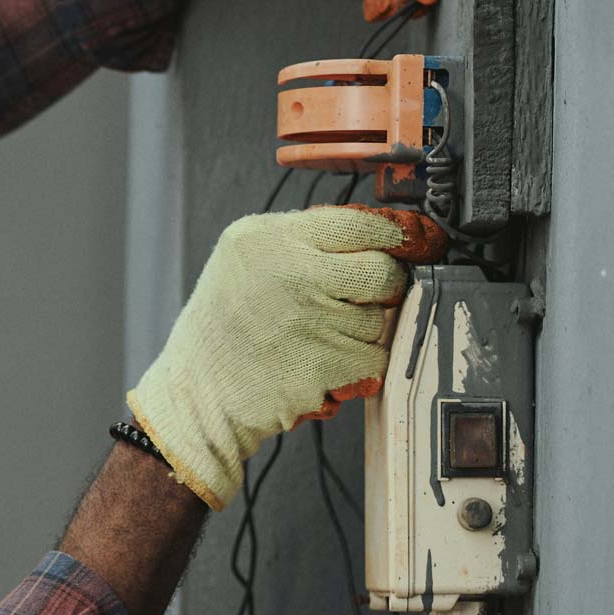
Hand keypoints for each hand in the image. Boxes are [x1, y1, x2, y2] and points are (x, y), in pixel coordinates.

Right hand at [126, 205, 445, 509]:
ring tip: (322, 338)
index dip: (398, 235)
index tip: (416, 243)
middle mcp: (292, 273)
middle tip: (360, 300)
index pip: (360, 222)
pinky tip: (325, 364)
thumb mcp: (245, 257)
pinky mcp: (326, 365)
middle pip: (383, 271)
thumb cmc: (223, 327)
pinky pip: (376, 359)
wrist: (197, 392)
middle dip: (383, 289)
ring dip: (365, 332)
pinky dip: (360, 366)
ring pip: (382, 320)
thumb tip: (382, 233)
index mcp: (269, 238)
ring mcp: (311, 320)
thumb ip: (304, 239)